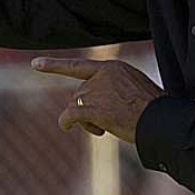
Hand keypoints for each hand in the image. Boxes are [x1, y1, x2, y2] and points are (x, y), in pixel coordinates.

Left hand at [32, 55, 163, 142]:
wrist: (160, 120)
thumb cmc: (154, 111)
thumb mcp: (136, 91)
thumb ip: (114, 92)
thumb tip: (93, 109)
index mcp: (114, 68)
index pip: (80, 66)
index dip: (55, 66)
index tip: (35, 65)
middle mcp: (101, 76)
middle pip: (79, 94)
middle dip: (86, 110)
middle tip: (102, 126)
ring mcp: (95, 91)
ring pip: (75, 106)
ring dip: (84, 120)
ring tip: (103, 129)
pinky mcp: (91, 107)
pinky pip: (69, 115)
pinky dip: (66, 122)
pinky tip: (67, 127)